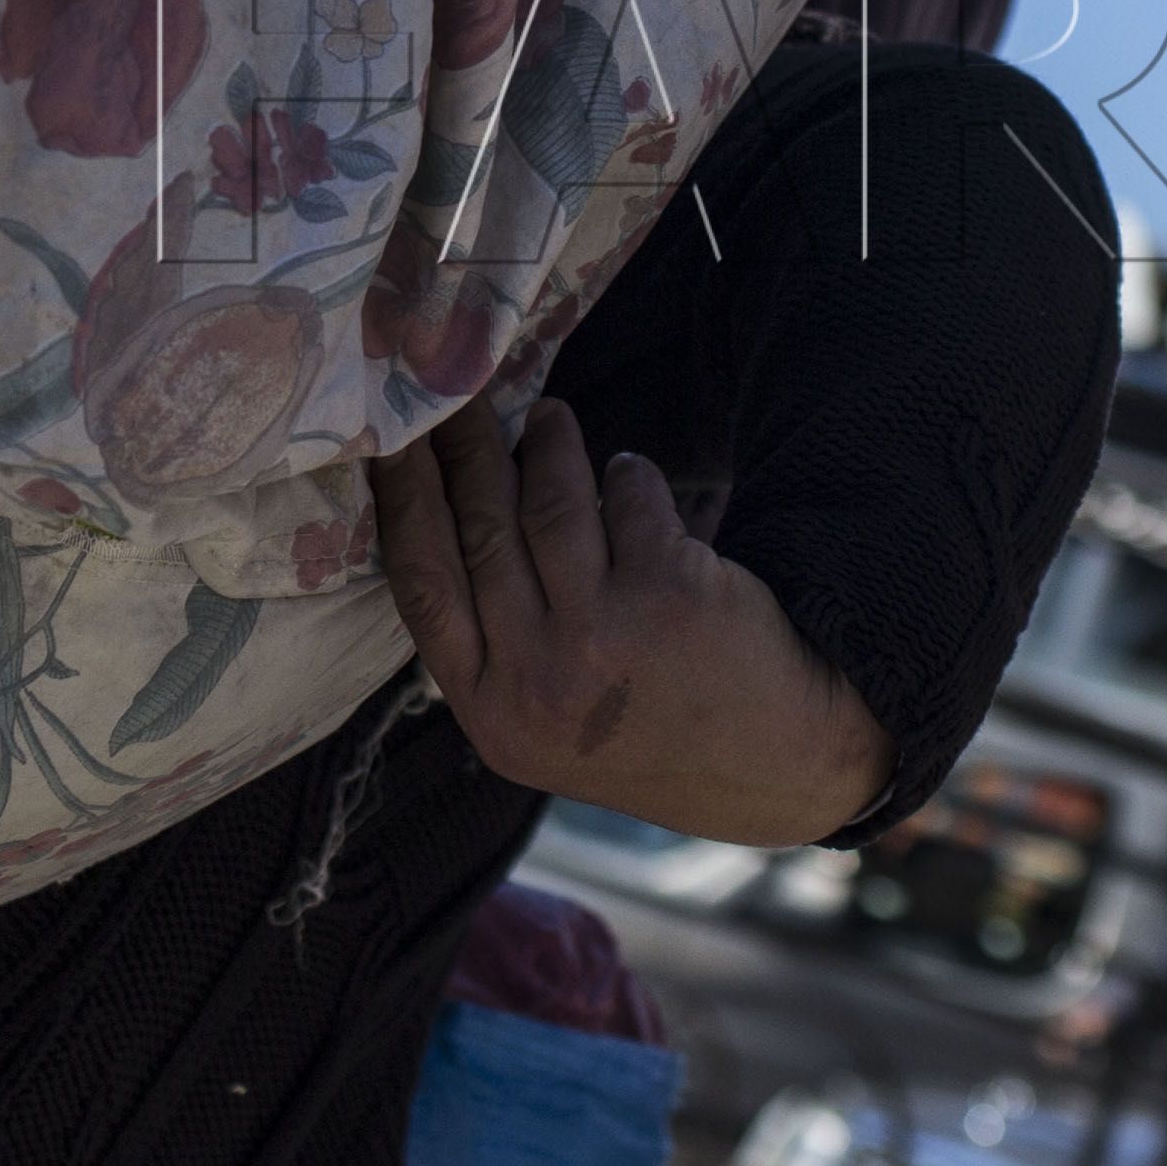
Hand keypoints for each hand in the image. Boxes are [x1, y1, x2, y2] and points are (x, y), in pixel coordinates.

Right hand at [371, 397, 883, 846]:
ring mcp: (604, 636)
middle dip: (466, 450)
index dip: (401, 501)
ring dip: (548, 446)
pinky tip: (629, 475)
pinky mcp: (671, 592)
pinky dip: (628, 475)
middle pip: (480, 529)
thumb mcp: (541, 722)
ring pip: (551, 502)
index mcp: (490, 711)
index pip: (420, 586)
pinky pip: (629, 496)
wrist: (776, 767)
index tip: (390, 440)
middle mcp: (537, 677)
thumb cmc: (646, 730)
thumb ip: (491, 644)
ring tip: (548, 419)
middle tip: (460, 398)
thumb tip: (446, 513)